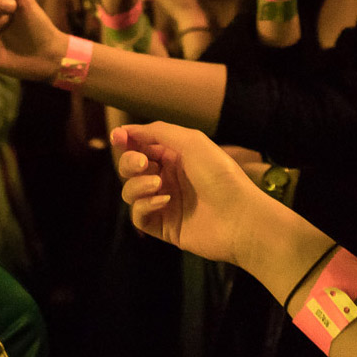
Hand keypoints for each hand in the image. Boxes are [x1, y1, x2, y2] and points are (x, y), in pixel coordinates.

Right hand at [114, 120, 275, 265]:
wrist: (239, 217)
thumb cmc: (219, 175)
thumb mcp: (191, 141)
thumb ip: (158, 131)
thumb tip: (127, 130)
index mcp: (176, 156)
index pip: (142, 146)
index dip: (127, 141)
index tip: (117, 137)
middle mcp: (168, 178)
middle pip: (130, 169)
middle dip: (129, 163)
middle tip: (142, 164)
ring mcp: (165, 204)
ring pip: (130, 191)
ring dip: (138, 185)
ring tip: (159, 186)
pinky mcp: (163, 227)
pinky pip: (138, 215)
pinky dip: (144, 206)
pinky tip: (163, 202)